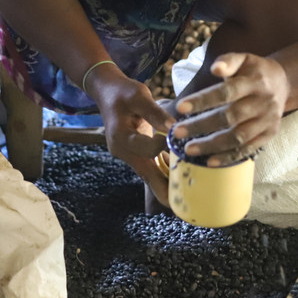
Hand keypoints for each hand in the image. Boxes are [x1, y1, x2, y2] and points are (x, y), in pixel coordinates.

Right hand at [87, 68, 174, 202]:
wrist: (107, 92)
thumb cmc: (123, 92)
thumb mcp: (138, 95)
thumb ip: (155, 112)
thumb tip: (173, 127)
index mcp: (120, 137)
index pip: (147, 150)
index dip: (165, 148)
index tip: (182, 141)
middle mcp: (123, 152)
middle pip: (148, 176)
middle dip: (167, 190)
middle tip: (187, 205)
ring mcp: (128, 155)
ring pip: (150, 175)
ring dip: (168, 184)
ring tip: (190, 198)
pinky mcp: (135, 154)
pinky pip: (151, 167)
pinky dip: (165, 173)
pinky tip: (183, 179)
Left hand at [173, 53, 288, 166]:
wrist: (283, 84)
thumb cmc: (254, 71)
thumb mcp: (244, 59)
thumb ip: (228, 61)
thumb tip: (215, 68)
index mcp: (255, 82)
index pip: (226, 92)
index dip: (204, 101)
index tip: (180, 107)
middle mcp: (263, 103)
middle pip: (230, 117)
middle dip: (202, 126)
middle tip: (177, 132)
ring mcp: (267, 121)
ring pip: (238, 137)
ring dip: (212, 145)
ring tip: (188, 149)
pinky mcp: (269, 135)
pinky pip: (247, 149)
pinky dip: (228, 157)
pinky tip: (209, 161)